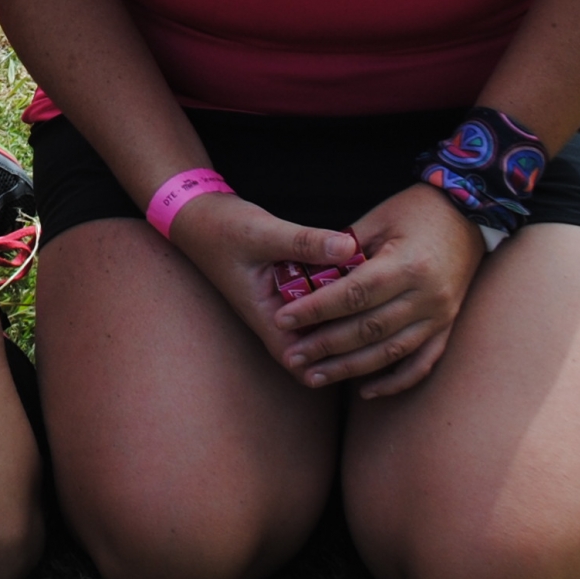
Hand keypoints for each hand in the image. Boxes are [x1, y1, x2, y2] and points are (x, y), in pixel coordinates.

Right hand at [163, 193, 368, 379]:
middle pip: (317, 343)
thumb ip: (305, 241)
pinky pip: (317, 295)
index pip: (299, 361)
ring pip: (320, 318)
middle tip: (381, 319)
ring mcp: (281, 300)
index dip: (331, 365)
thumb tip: (350, 247)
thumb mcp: (263, 233)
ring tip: (377, 297)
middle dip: (347, 336)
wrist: (197, 213)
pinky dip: (335, 289)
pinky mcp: (287, 283)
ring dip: (343, 311)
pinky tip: (358, 271)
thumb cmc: (222, 228)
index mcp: (264, 315)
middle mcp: (274, 314)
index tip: (365, 351)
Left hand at [263, 181, 485, 397]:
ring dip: (350, 369)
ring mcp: (441, 316)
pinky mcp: (447, 327)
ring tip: (314, 376)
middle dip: (325, 345)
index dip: (317, 309)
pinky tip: (365, 390)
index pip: (354, 293)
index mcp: (408, 264)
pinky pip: (421, 363)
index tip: (283, 318)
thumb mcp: (377, 218)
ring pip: (391, 352)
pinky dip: (394, 381)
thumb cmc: (416, 210)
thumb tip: (305, 274)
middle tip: (291, 355)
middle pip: (369, 328)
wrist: (469, 215)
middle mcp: (428, 296)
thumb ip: (344, 249)